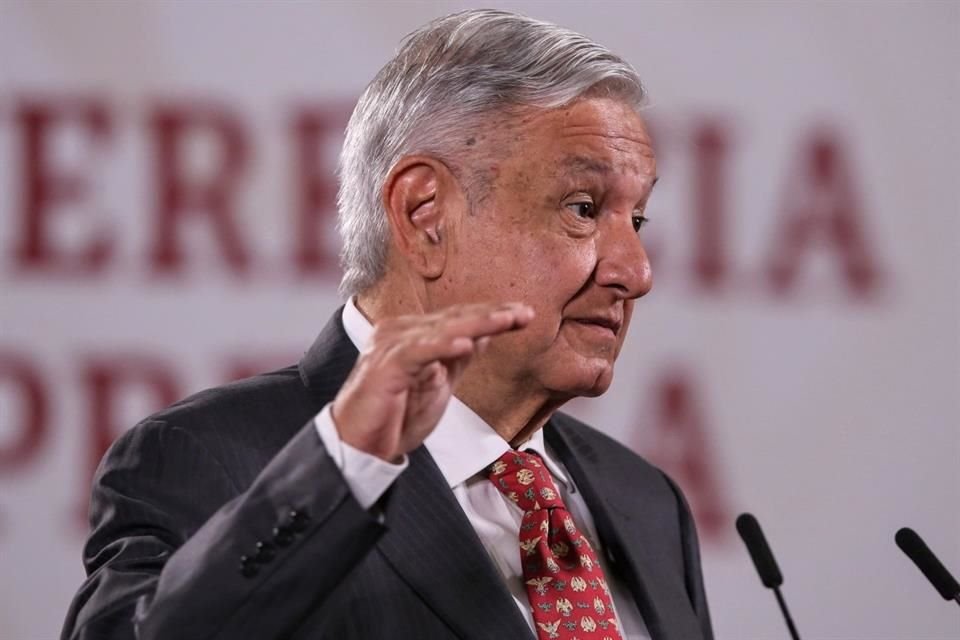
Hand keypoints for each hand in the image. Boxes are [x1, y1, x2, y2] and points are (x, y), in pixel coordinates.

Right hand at [331, 302, 533, 462]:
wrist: (359, 447)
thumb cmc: (394, 417)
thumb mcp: (438, 385)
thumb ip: (456, 358)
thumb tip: (483, 336)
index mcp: (412, 333)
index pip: (458, 318)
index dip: (492, 314)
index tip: (524, 313)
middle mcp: (400, 332)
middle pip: (454, 318)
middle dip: (492, 314)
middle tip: (524, 312)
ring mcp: (392, 347)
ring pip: (442, 329)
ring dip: (477, 324)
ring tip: (506, 320)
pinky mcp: (386, 367)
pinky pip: (420, 352)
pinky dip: (444, 346)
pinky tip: (468, 343)